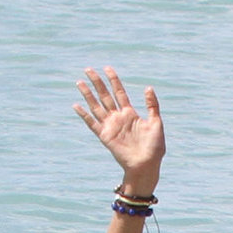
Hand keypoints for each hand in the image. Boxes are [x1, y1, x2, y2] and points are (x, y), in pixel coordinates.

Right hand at [74, 67, 163, 189]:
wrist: (146, 165)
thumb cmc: (154, 147)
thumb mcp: (156, 122)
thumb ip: (152, 105)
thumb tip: (148, 87)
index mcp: (130, 114)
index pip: (119, 92)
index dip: (114, 80)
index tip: (107, 68)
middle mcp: (118, 118)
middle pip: (105, 96)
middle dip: (97, 82)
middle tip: (88, 69)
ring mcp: (111, 126)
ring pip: (96, 106)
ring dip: (87, 94)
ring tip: (79, 82)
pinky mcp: (105, 136)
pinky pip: (92, 123)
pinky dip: (84, 115)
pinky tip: (76, 105)